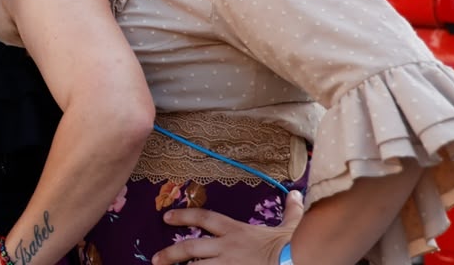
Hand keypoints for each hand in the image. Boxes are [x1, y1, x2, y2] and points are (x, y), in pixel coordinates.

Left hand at [151, 190, 302, 264]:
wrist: (296, 261)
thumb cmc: (293, 246)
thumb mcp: (290, 226)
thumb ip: (290, 211)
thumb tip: (296, 194)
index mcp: (236, 231)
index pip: (204, 218)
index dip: (183, 216)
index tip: (167, 217)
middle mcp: (227, 247)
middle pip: (191, 248)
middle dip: (171, 253)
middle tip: (156, 259)